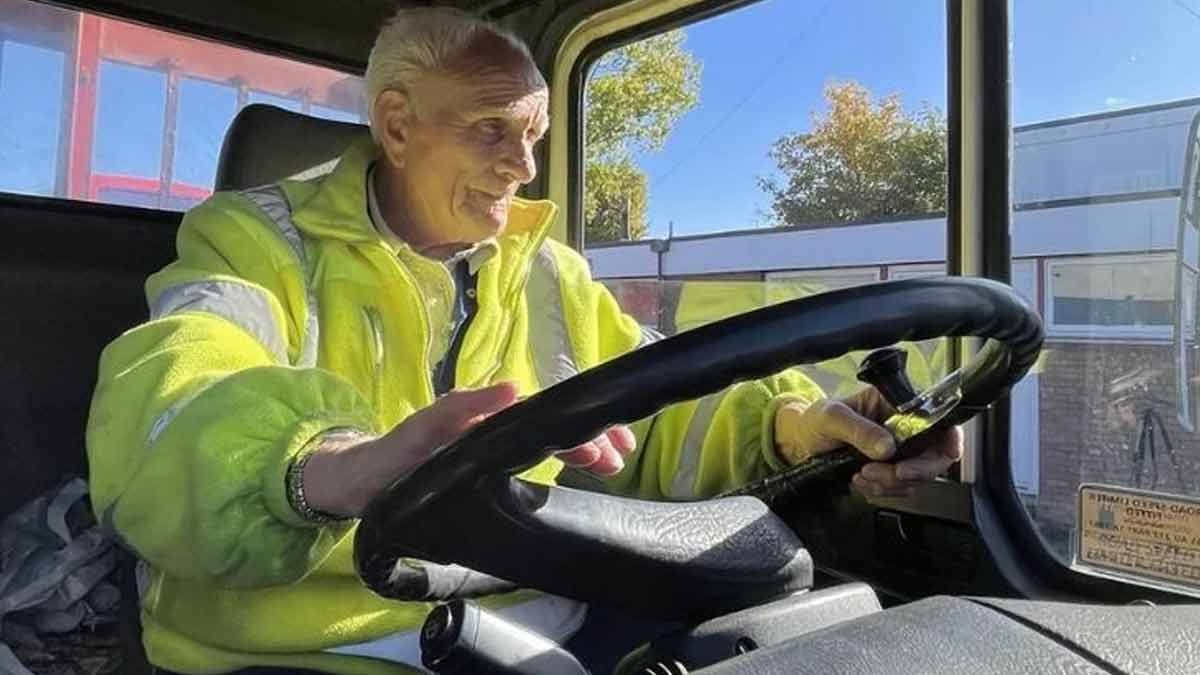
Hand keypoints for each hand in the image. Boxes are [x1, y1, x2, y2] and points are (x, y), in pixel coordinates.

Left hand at [303, 382, 635, 516]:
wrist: (360, 483)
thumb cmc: (390, 456)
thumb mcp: (421, 431)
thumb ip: (461, 409)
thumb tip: (513, 386)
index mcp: (485, 415)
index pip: (543, 412)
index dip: (578, 422)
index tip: (610, 440)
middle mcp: (493, 425)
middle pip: (552, 424)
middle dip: (591, 435)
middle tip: (620, 456)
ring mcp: (491, 444)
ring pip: (547, 438)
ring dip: (582, 445)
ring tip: (611, 462)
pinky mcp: (485, 464)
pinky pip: (533, 453)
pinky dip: (561, 456)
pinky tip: (580, 468)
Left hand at [774, 387, 962, 497]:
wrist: (800, 442)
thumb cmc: (814, 420)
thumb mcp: (831, 417)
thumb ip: (859, 429)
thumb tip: (887, 447)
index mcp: (895, 403)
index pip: (937, 418)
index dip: (951, 437)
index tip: (947, 453)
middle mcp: (903, 426)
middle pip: (934, 454)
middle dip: (914, 470)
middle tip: (890, 474)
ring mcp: (899, 450)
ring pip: (917, 476)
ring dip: (892, 483)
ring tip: (862, 476)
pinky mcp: (890, 469)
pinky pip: (900, 487)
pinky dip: (883, 490)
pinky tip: (861, 482)